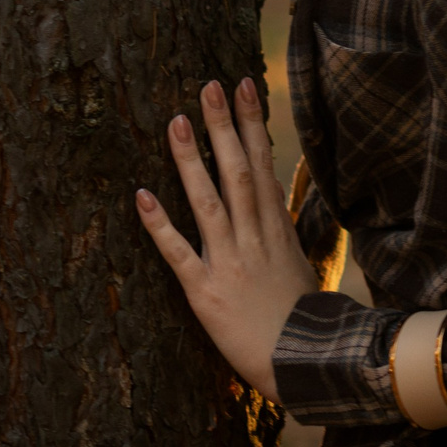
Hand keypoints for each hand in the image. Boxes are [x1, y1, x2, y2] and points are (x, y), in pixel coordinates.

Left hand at [136, 78, 315, 403]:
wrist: (304, 363)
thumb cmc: (303, 315)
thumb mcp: (304, 258)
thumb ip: (289, 218)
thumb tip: (283, 182)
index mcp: (278, 229)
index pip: (264, 164)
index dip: (253, 124)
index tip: (244, 84)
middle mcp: (255, 238)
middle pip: (239, 172)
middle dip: (224, 127)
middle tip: (209, 86)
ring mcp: (231, 262)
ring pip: (209, 202)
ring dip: (193, 161)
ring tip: (176, 121)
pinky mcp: (205, 292)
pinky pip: (179, 253)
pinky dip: (160, 225)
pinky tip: (141, 195)